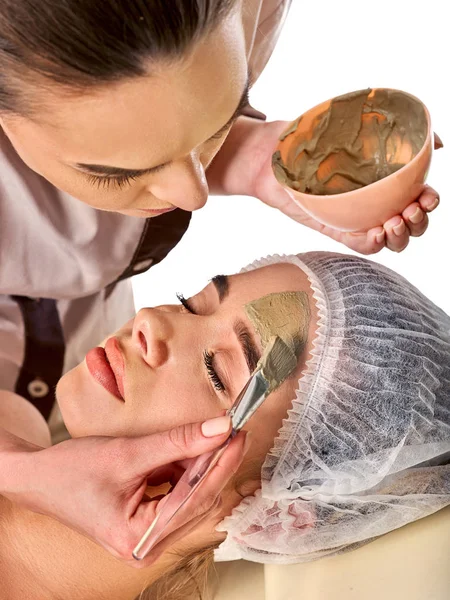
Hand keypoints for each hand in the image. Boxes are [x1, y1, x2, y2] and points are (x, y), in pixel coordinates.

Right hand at [2, 416, 247, 567]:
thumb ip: (177, 442)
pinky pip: (178, 497)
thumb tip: (221, 428)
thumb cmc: (73, 470)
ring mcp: (147, 538)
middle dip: (214, 463)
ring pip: (192, 497)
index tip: (239, 433)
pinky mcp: (146, 524)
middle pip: (198, 500)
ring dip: (200, 466)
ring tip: (206, 436)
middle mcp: (147, 547)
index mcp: (140, 538)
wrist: (40, 478)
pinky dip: (184, 472)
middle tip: (230, 429)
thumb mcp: (129, 452)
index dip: (222, 463)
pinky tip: (184, 451)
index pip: (197, 498)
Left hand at [218, 117, 441, 254]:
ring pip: (386, 240)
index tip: (427, 195)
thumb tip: (436, 143)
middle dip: (418, 223)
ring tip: (395, 221)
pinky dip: (372, 243)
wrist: (266, 151)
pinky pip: (357, 244)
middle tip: (412, 210)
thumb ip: (395, 132)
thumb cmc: (308, 136)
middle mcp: (369, 201)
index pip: (414, 199)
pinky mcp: (330, 227)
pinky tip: (377, 232)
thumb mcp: (354, 125)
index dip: (427, 203)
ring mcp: (351, 216)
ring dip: (399, 237)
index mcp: (380, 181)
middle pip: (406, 225)